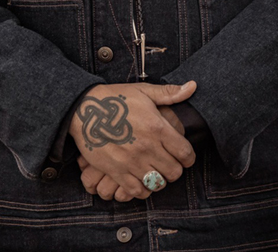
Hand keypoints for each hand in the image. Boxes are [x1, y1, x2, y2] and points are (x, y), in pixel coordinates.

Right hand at [69, 81, 196, 200]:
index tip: (184, 157)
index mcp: (157, 127)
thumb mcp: (143, 91)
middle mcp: (147, 147)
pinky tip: (140, 179)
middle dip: (174, 169)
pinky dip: (142, 189)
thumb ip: (169, 93)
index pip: (185, 153)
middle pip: (174, 172)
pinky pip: (137, 191)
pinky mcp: (116, 171)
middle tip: (168, 163)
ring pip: (158, 183)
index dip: (188, 158)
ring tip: (154, 171)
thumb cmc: (115, 99)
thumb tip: (193, 86)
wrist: (84, 109)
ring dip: (159, 179)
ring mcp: (132, 161)